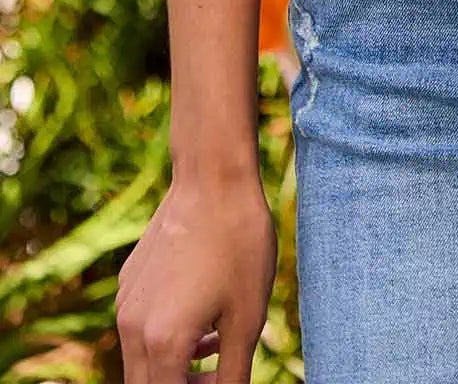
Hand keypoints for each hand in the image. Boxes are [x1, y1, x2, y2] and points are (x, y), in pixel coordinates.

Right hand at [115, 173, 275, 383]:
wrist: (213, 178)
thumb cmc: (238, 245)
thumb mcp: (247, 317)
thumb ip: (233, 373)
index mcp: (162, 343)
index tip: (225, 381)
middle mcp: (132, 328)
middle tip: (218, 376)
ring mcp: (125, 303)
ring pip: (140, 361)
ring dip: (173, 367)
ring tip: (215, 345)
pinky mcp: (128, 283)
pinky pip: (138, 329)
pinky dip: (164, 337)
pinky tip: (201, 317)